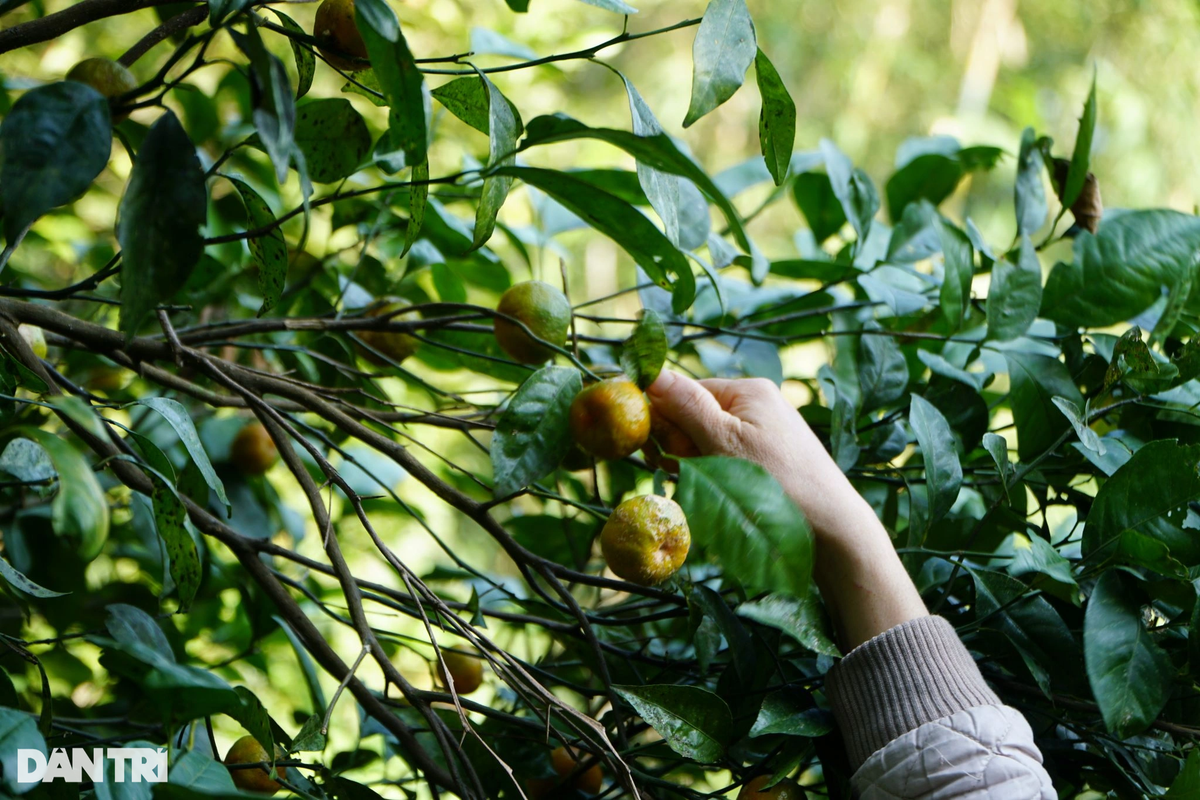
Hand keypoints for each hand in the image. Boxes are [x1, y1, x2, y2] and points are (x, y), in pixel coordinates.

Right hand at [645, 370, 876, 540]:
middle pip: (697, 416)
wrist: (831, 527)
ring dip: (700, 464)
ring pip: (710, 441)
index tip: (664, 453)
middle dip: (684, 446)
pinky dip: (719, 473)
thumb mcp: (722, 441)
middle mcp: (759, 404)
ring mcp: (767, 431)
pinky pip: (730, 456)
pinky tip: (727, 492)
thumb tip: (652, 372)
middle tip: (691, 472)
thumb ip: (686, 405)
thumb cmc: (776, 481)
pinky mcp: (773, 457)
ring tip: (713, 486)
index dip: (668, 422)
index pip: (686, 392)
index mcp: (748, 389)